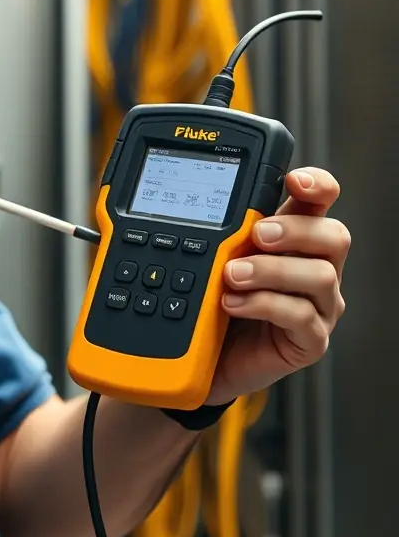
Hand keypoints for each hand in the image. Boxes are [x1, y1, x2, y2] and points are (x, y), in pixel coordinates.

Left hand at [207, 167, 348, 404]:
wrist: (201, 357)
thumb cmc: (213, 299)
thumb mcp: (214, 257)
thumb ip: (222, 231)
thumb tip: (201, 204)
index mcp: (295, 237)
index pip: (320, 201)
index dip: (317, 184)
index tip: (293, 180)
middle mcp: (314, 267)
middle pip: (334, 235)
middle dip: (295, 229)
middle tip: (256, 234)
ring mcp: (318, 306)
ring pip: (321, 275)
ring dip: (272, 270)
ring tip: (231, 276)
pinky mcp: (310, 340)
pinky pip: (302, 317)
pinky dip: (263, 305)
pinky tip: (232, 304)